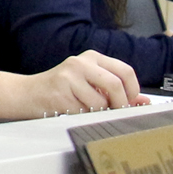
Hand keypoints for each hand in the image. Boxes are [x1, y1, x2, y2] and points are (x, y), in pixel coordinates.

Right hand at [14, 51, 142, 116]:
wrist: (28, 93)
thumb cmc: (62, 89)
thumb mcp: (91, 84)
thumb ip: (117, 91)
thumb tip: (144, 101)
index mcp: (93, 57)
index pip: (125, 71)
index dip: (132, 90)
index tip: (128, 101)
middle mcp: (81, 62)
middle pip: (116, 84)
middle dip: (120, 104)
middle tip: (114, 111)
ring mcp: (70, 75)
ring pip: (100, 102)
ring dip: (97, 112)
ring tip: (85, 108)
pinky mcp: (61, 91)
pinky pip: (84, 111)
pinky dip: (83, 115)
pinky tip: (72, 109)